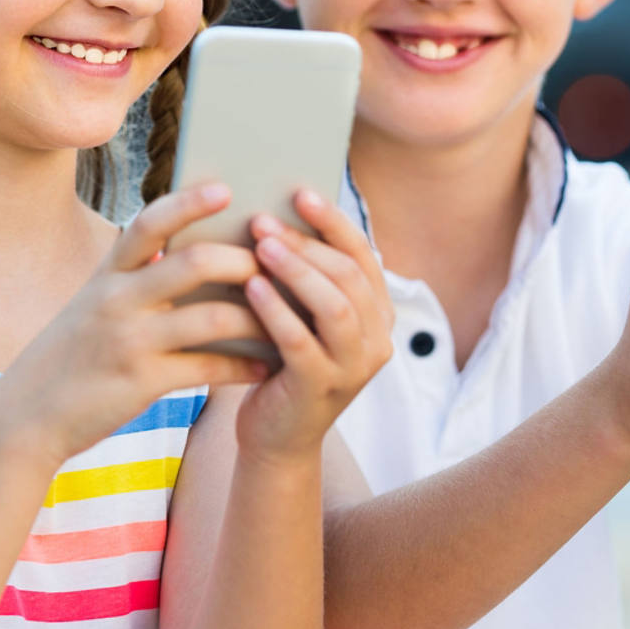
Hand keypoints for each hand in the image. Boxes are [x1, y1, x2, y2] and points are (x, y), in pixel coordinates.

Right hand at [1, 183, 270, 464]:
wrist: (27, 415)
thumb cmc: (72, 355)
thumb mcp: (93, 305)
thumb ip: (134, 278)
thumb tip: (191, 253)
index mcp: (107, 274)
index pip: (150, 223)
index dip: (189, 203)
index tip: (226, 189)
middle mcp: (116, 299)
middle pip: (193, 263)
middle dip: (242, 260)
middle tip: (276, 263)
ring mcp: (128, 340)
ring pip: (210, 317)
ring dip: (256, 317)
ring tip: (288, 319)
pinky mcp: (141, 382)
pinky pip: (206, 367)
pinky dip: (242, 367)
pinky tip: (264, 368)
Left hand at [235, 190, 393, 460]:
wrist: (276, 436)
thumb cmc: (283, 362)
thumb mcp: (303, 315)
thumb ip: (305, 277)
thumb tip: (273, 212)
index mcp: (377, 314)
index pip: (363, 255)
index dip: (333, 221)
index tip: (300, 192)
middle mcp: (376, 340)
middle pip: (349, 276)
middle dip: (306, 243)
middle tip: (263, 221)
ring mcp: (353, 369)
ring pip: (335, 307)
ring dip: (297, 271)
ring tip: (261, 246)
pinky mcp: (320, 390)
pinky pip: (302, 343)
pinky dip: (278, 311)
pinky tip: (252, 288)